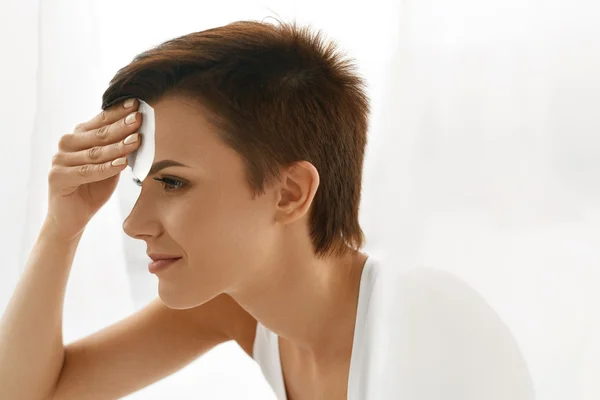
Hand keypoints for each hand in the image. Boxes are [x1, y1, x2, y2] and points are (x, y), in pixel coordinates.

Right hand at [46, 98, 142, 240]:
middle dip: (121, 126)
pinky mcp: (57, 177)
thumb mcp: (110, 166)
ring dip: (118, 146)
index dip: (118, 113)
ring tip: (136, 140)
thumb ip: (119, 151)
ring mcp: (60, 160)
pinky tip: (122, 163)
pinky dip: (106, 168)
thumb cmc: (93, 189)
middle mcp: (67, 144)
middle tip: (139, 118)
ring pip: (95, 152)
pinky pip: (87, 172)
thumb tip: (140, 134)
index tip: (136, 104)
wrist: (73, 218)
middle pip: (99, 134)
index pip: (100, 122)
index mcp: (78, 137)